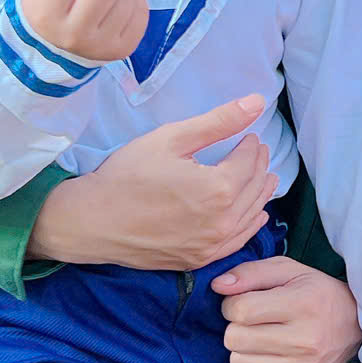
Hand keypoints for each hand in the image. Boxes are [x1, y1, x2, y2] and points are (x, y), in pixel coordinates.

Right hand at [28, 95, 272, 268]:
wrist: (94, 220)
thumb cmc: (128, 174)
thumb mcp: (172, 138)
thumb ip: (218, 121)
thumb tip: (256, 102)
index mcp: (220, 188)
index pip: (249, 162)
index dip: (251, 146)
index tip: (250, 137)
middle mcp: (223, 221)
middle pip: (254, 189)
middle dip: (260, 167)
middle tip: (259, 152)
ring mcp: (212, 245)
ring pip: (250, 216)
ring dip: (261, 194)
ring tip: (267, 178)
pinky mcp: (199, 260)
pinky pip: (237, 243)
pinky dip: (250, 225)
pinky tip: (256, 216)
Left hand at [212, 256, 361, 362]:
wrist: (354, 326)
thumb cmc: (317, 293)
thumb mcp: (289, 271)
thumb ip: (250, 272)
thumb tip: (217, 285)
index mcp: (302, 305)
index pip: (240, 310)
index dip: (232, 304)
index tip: (244, 302)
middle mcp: (304, 339)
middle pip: (235, 338)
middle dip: (235, 326)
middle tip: (253, 321)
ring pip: (237, 362)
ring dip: (242, 348)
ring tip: (260, 338)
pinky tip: (265, 357)